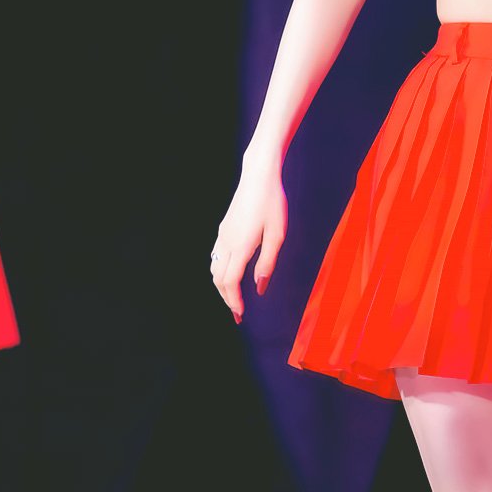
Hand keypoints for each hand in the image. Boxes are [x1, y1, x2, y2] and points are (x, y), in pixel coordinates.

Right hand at [210, 160, 287, 321]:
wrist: (259, 175)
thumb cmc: (273, 203)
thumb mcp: (277, 235)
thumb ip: (267, 263)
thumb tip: (260, 288)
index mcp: (240, 247)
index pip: (230, 282)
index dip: (233, 301)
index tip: (240, 315)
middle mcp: (226, 242)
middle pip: (218, 279)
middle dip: (226, 299)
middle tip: (237, 314)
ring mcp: (223, 234)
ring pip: (214, 268)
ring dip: (222, 286)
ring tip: (234, 297)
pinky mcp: (224, 227)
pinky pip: (216, 256)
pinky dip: (220, 271)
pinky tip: (231, 274)